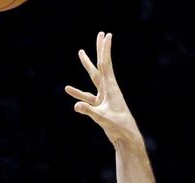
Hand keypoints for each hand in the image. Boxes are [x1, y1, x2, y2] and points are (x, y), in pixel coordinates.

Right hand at [64, 32, 141, 147]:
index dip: (105, 49)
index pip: (105, 64)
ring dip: (87, 65)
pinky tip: (68, 89)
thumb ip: (89, 111)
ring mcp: (103, 96)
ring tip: (81, 52)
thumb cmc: (118, 127)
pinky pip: (87, 97)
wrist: (125, 136)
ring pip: (94, 77)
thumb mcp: (102, 118)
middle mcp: (108, 88)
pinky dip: (78, 93)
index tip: (106, 35)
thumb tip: (75, 106)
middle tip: (100, 34)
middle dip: (100, 50)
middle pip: (102, 65)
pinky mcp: (100, 105)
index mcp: (110, 88)